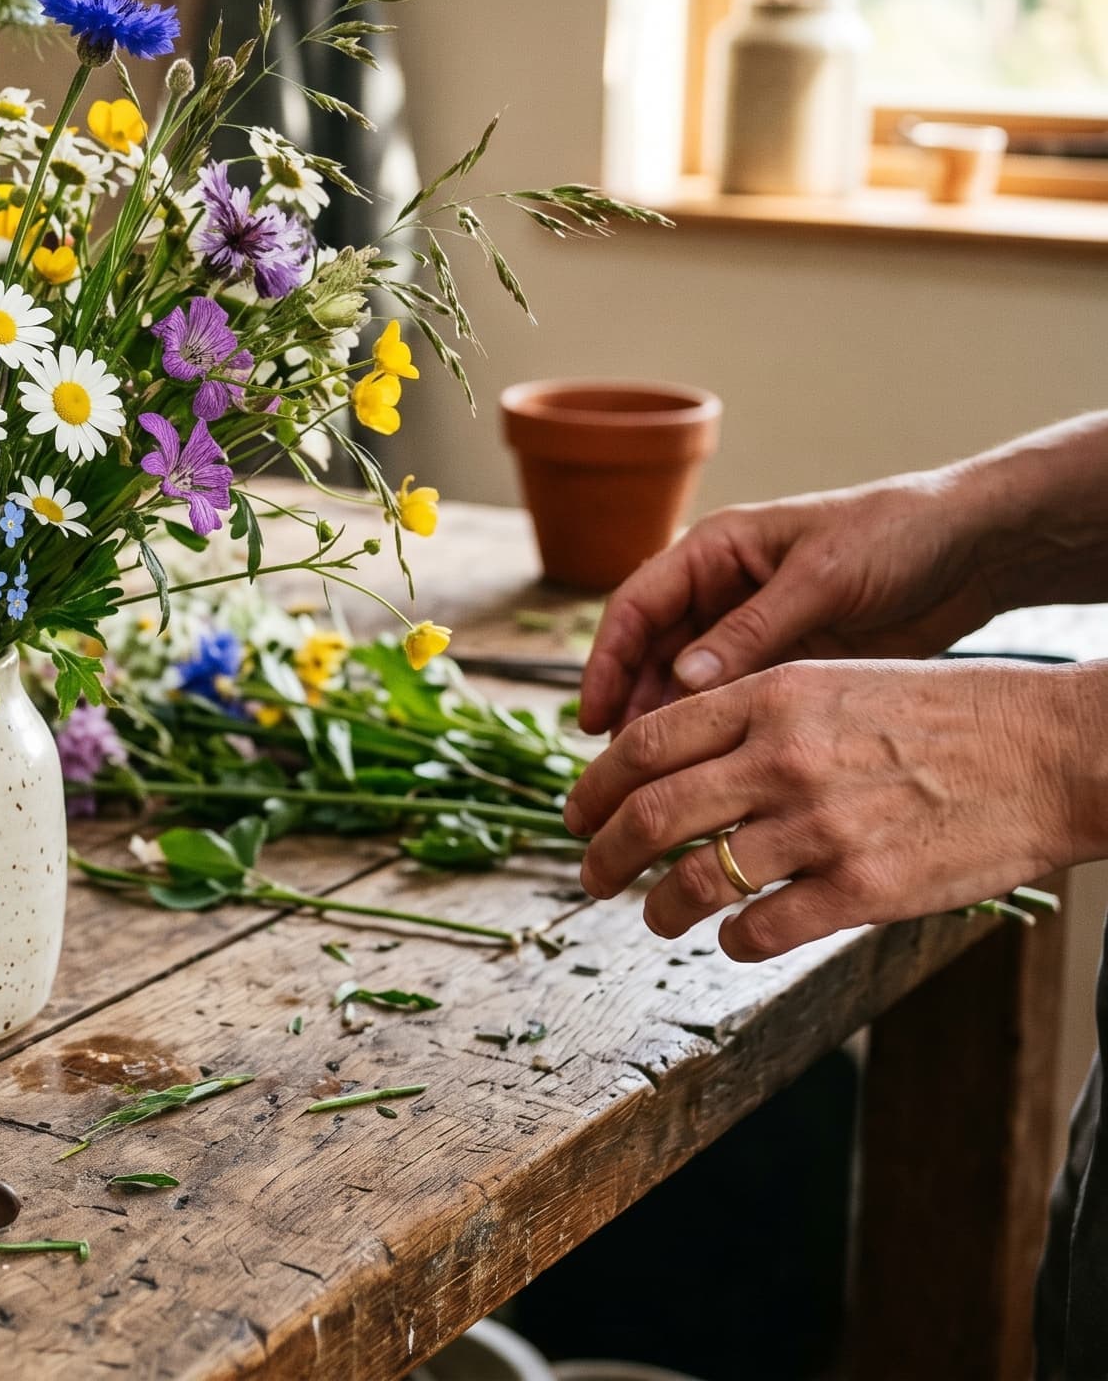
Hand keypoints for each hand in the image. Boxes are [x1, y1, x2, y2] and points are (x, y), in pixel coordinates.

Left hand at [564, 659, 1106, 961]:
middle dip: (603, 854)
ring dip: (660, 908)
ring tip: (655, 917)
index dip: (594, 786)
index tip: (576, 813)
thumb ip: (754, 716)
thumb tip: (675, 760)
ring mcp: (821, 825)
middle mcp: (782, 756)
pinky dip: (733, 942)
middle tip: (589, 876)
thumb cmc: (945, 715)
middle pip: (650, 814)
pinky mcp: (864, 888)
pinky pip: (763, 928)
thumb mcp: (834, 682)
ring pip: (696, 879)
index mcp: (770, 695)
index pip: (644, 744)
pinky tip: (734, 941)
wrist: (1050, 751)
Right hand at [578, 473, 998, 734]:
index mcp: (715, 551)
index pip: (637, 606)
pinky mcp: (788, 662)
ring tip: (654, 781)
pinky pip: (736, 702)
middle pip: (653, 653)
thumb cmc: (895, 535)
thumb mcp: (820, 578)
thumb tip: (684, 683)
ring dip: (669, 726)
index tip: (595, 716)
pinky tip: (708, 774)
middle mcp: (722, 590)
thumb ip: (751, 630)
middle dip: (631, 706)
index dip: (608, 661)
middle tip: (617, 768)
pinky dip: (716, 735)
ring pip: (689, 684)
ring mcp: (753, 629)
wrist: (975, 548)